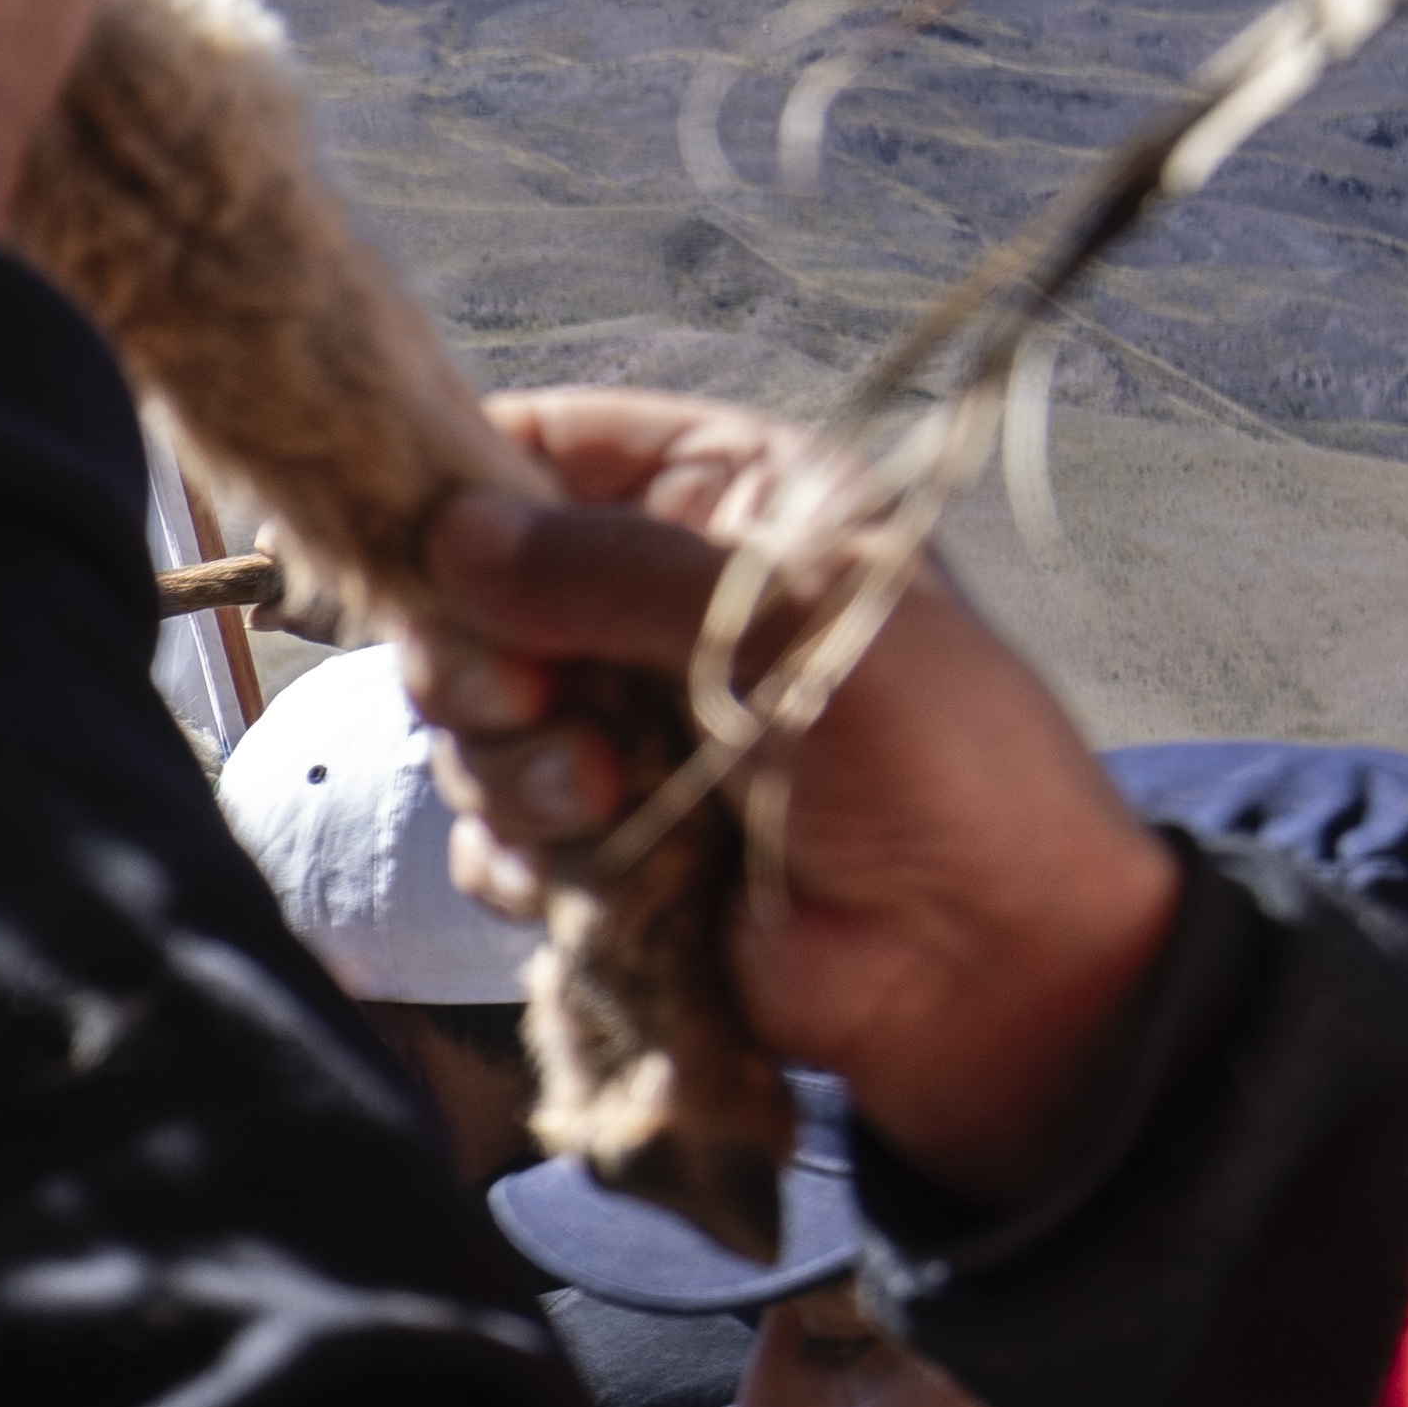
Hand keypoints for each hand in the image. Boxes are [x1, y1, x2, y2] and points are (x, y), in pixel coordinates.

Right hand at [401, 399, 1189, 1194]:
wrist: (985, 962)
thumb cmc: (938, 760)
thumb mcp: (786, 621)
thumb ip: (611, 568)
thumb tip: (453, 538)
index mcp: (730, 502)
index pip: (551, 445)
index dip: (467, 482)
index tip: (422, 545)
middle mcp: (663, 604)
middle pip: (478, 596)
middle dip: (481, 661)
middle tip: (530, 700)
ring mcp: (630, 728)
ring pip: (477, 726)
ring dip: (518, 773)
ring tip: (608, 801)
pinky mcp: (608, 840)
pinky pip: (495, 834)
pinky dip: (528, 859)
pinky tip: (606, 868)